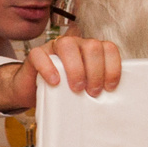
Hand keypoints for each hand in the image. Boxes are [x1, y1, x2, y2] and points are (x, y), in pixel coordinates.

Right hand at [0, 34, 120, 113]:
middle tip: (92, 91)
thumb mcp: (84, 87)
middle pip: (92, 46)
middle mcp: (74, 44)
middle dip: (95, 71)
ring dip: (75, 68)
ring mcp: (53, 47)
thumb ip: (96, 85)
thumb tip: (114, 101)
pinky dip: (48, 68)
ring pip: (67, 45)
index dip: (112, 67)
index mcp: (90, 50)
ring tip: (76, 88)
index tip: (109, 87)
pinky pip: (41, 55)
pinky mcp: (35, 54)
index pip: (108, 48)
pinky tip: (55, 82)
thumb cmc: (62, 90)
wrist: (33, 91)